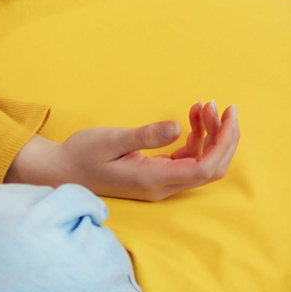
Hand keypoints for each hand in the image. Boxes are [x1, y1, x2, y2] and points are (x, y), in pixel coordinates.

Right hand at [6, 100, 238, 201]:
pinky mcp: (156, 175)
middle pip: (211, 167)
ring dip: (210, 134)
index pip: (206, 168)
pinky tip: (191, 117)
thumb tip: (177, 127)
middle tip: (223, 106)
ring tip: (203, 105)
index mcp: (154, 180)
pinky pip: (187, 159)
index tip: (230, 115)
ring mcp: (160, 183)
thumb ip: (145, 135)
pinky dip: (196, 137)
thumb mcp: (111, 140)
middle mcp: (162, 186)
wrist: (60, 170)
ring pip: (201, 162)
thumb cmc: (81, 154)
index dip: (225, 143)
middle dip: (223, 137)